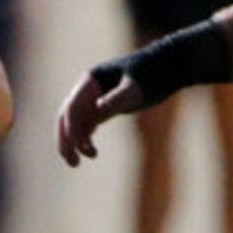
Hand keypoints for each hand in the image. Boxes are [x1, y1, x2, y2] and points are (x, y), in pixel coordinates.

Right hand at [56, 20, 232, 164]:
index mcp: (90, 81)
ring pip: (76, 123)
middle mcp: (88, 89)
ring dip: (74, 142)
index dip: (71, 128)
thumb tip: (96, 110)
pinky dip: (85, 138)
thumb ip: (116, 99)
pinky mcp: (105, 106)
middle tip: (71, 162)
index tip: (80, 146)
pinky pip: (88, 124)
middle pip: (67, 116)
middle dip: (65, 139)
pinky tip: (90, 152)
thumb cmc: (151, 75)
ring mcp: (96, 97)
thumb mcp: (135, 89)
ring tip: (77, 164)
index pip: (72, 107)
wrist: (167, 68)